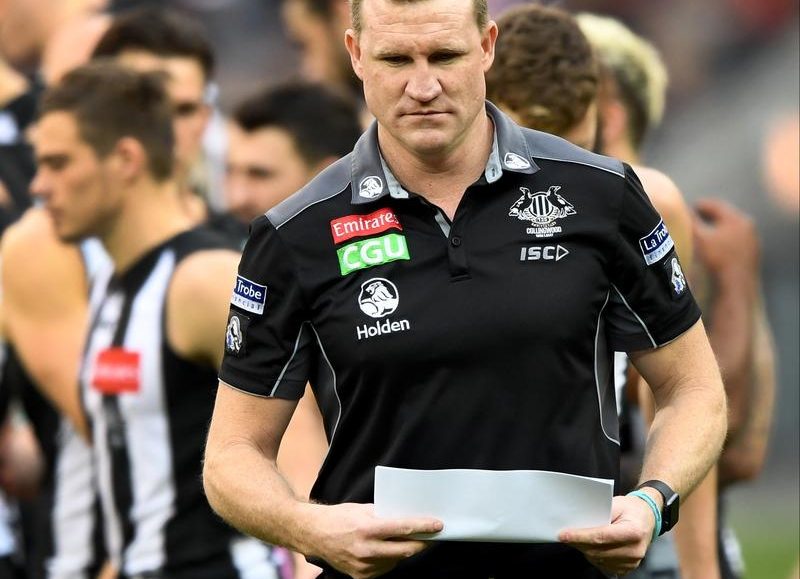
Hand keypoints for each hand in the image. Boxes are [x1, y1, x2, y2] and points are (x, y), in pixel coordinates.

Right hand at [304, 502, 442, 578]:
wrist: (314, 534)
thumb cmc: (338, 517)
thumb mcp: (363, 508)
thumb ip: (385, 514)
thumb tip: (407, 516)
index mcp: (367, 528)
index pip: (403, 528)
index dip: (423, 527)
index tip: (438, 525)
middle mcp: (366, 549)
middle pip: (405, 550)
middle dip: (422, 543)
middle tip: (431, 536)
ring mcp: (363, 565)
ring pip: (396, 560)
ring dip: (405, 551)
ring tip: (407, 540)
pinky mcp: (360, 576)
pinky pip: (384, 568)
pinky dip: (390, 559)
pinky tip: (387, 549)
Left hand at [558, 495, 655, 575]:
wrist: (647, 518)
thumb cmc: (631, 509)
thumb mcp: (617, 503)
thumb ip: (599, 512)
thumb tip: (578, 521)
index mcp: (633, 531)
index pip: (601, 537)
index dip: (580, 536)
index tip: (564, 535)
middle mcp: (635, 549)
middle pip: (598, 551)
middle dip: (578, 543)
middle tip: (565, 536)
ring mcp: (633, 561)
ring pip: (599, 560)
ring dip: (585, 550)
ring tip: (578, 539)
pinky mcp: (629, 567)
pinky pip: (605, 565)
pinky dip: (594, 556)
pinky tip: (590, 546)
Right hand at [693, 199, 759, 279]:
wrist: (737, 283)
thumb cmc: (717, 258)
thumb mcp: (700, 238)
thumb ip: (692, 221)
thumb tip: (683, 210)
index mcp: (736, 218)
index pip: (716, 206)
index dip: (702, 205)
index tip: (692, 206)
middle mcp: (748, 226)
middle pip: (726, 215)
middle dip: (712, 216)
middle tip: (699, 216)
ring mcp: (753, 239)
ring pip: (733, 228)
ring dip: (720, 227)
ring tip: (707, 231)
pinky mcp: (754, 252)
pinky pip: (738, 239)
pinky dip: (727, 238)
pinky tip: (719, 246)